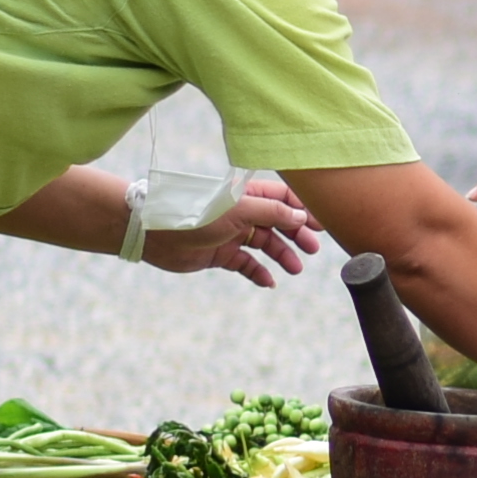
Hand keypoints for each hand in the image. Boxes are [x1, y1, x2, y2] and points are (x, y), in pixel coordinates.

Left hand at [136, 174, 321, 284]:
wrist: (155, 234)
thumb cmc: (196, 216)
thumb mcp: (239, 210)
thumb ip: (272, 212)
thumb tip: (301, 216)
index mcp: (247, 196)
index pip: (283, 199)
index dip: (303, 210)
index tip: (321, 225)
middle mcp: (242, 214)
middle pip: (278, 222)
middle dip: (297, 234)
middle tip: (312, 249)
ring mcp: (232, 234)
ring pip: (265, 245)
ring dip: (282, 255)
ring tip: (295, 268)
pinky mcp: (221, 254)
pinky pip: (246, 264)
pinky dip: (259, 272)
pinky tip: (269, 281)